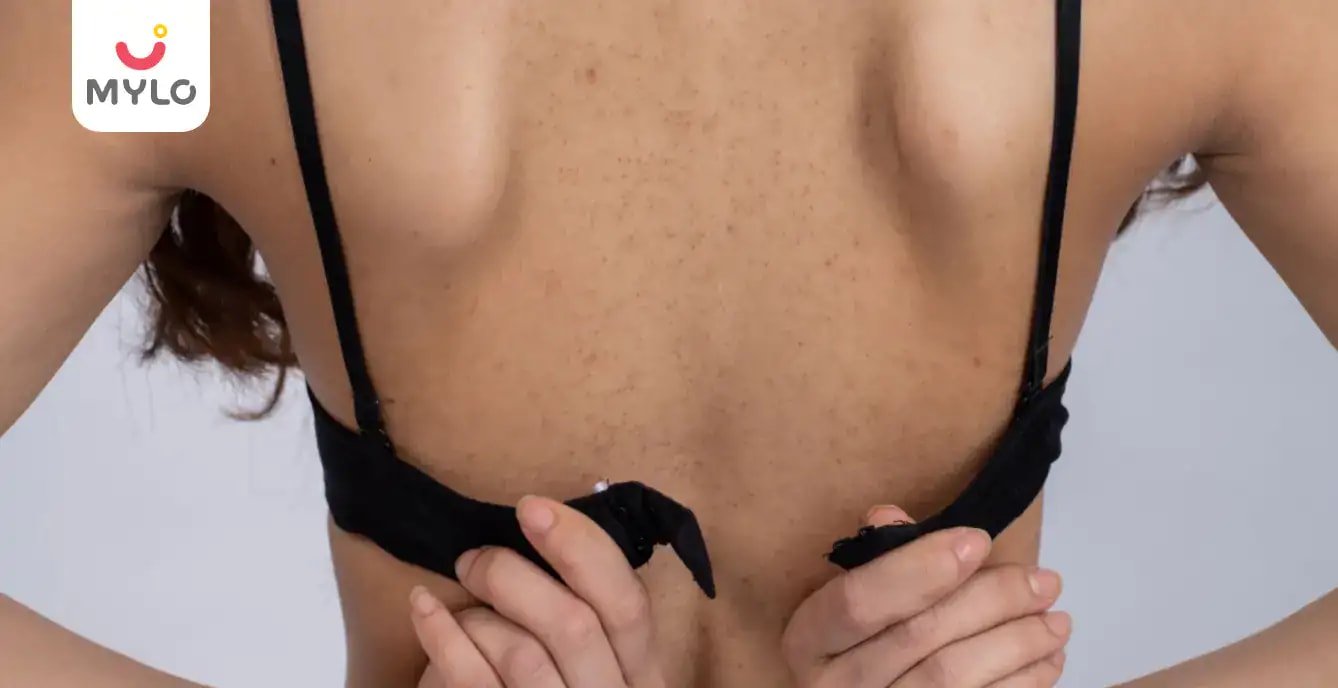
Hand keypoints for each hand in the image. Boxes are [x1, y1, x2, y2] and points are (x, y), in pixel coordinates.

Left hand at [410, 496, 664, 687]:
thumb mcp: (587, 666)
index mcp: (643, 676)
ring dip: (478, 616)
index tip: (532, 507)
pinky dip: (441, 635)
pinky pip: (472, 682)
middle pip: (574, 624)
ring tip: (457, 605)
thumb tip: (544, 530)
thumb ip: (584, 616)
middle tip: (475, 560)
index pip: (629, 604)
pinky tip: (422, 607)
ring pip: (522, 654)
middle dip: (514, 575)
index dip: (583, 547)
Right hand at [782, 506, 1069, 686]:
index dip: (917, 569)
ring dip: (1017, 644)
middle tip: (1044, 581)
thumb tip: (891, 517)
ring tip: (1057, 619)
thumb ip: (874, 560)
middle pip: (917, 637)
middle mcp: (834, 686)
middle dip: (990, 602)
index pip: (857, 601)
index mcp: (809, 639)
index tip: (976, 541)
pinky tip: (1047, 659)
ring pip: (952, 677)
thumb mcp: (851, 603)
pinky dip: (1021, 683)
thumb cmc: (862, 647)